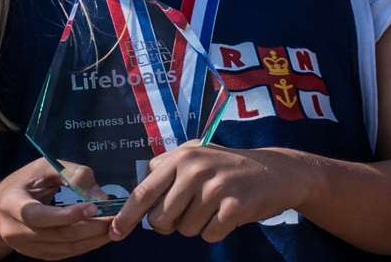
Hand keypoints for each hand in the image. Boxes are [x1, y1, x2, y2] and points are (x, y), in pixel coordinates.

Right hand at [0, 157, 111, 258]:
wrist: (0, 206)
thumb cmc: (24, 181)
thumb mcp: (43, 167)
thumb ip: (71, 174)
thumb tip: (100, 196)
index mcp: (11, 204)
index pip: (37, 216)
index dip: (66, 215)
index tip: (94, 207)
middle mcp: (14, 231)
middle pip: (56, 235)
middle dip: (88, 228)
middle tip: (113, 218)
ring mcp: (24, 247)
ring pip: (64, 248)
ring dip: (92, 240)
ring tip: (112, 227)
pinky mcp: (36, 255)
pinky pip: (64, 254)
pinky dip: (84, 246)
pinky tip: (99, 236)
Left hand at [109, 143, 298, 243]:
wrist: (276, 171)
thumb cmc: (228, 167)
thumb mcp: (196, 156)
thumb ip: (165, 170)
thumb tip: (135, 197)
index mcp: (181, 158)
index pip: (143, 191)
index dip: (126, 216)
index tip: (115, 232)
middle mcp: (195, 170)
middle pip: (161, 219)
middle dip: (171, 223)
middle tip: (190, 210)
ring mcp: (216, 188)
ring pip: (185, 230)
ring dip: (197, 225)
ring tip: (215, 206)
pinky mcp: (235, 207)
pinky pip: (209, 235)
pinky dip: (216, 231)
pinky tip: (228, 214)